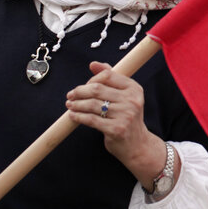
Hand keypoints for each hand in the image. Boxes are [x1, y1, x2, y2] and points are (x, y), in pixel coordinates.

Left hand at [66, 61, 172, 188]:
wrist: (137, 144)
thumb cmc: (127, 118)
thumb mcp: (124, 96)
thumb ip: (111, 78)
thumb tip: (94, 64)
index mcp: (134, 89)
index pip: (108, 75)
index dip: (91, 79)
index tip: (83, 86)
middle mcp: (131, 100)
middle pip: (98, 89)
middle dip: (80, 91)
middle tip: (70, 95)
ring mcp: (125, 115)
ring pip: (92, 105)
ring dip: (77, 104)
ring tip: (70, 105)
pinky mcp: (116, 129)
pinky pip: (91, 120)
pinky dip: (79, 117)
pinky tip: (73, 116)